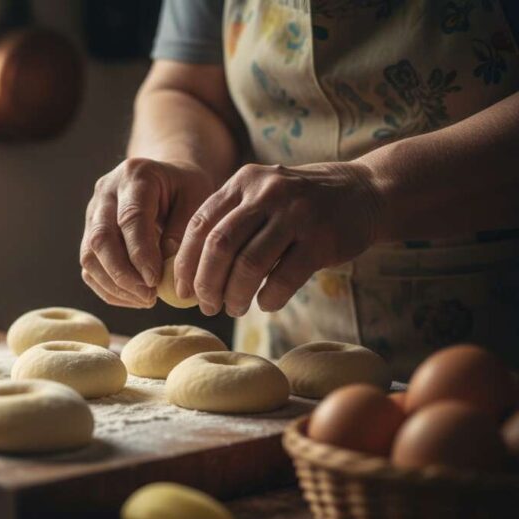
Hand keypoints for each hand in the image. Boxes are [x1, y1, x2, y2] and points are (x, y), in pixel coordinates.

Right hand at [81, 158, 213, 307]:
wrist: (166, 179)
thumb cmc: (185, 189)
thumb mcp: (197, 198)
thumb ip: (182, 229)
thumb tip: (165, 267)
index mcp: (135, 176)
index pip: (130, 219)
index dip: (140, 254)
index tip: (155, 281)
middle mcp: (106, 192)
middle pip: (101, 238)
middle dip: (123, 274)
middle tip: (149, 297)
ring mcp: (93, 212)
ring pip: (89, 256)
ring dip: (114, 285)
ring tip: (144, 300)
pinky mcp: (89, 232)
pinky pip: (89, 267)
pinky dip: (107, 287)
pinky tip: (132, 298)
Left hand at [173, 162, 384, 316]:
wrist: (365, 192)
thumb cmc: (300, 205)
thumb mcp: (262, 197)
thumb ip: (229, 222)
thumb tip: (190, 273)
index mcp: (243, 182)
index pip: (199, 224)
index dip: (185, 262)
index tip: (181, 290)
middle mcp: (267, 193)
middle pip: (219, 245)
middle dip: (207, 283)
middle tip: (207, 305)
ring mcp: (296, 214)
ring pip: (249, 264)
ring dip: (236, 294)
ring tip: (234, 309)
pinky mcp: (322, 239)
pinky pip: (284, 277)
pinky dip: (269, 298)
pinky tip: (266, 304)